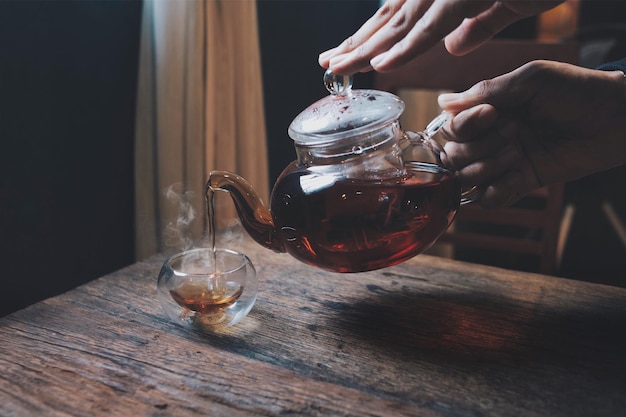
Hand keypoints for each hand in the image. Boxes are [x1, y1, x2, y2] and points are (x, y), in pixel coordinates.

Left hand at [319, 0, 561, 74]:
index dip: (368, 37)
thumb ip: (478, 23)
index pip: (397, 17)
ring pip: (401, 23)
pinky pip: (434, 24)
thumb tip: (455, 47)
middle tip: (328, 64)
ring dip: (368, 48)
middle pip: (390, 19)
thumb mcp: (507, 4)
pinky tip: (382, 63)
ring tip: (340, 68)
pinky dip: (407, 46)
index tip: (343, 56)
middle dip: (357, 44)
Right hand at [437, 61, 625, 206]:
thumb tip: (442, 101)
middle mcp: (490, 137)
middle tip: (513, 134)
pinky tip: (516, 176)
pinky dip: (496, 191)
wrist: (616, 119)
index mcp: (488, 110)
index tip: (493, 115)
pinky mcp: (520, 183)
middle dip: (477, 148)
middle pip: (452, 155)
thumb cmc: (577, 91)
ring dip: (486, 168)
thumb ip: (487, 91)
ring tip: (517, 155)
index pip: (451, 126)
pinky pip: (489, 199)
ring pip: (466, 179)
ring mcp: (503, 161)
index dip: (464, 126)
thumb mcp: (531, 80)